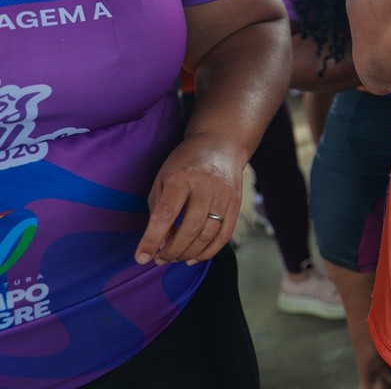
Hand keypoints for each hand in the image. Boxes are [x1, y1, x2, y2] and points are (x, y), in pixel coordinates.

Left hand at [134, 131, 244, 265]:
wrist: (221, 144)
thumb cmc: (185, 163)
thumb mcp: (163, 178)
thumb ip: (158, 210)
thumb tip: (161, 244)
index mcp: (182, 177)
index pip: (166, 214)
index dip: (152, 239)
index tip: (141, 257)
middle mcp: (206, 186)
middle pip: (190, 228)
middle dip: (172, 250)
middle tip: (160, 259)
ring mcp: (225, 195)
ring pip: (208, 235)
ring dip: (188, 253)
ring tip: (174, 258)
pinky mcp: (236, 203)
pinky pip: (225, 235)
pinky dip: (209, 252)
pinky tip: (194, 258)